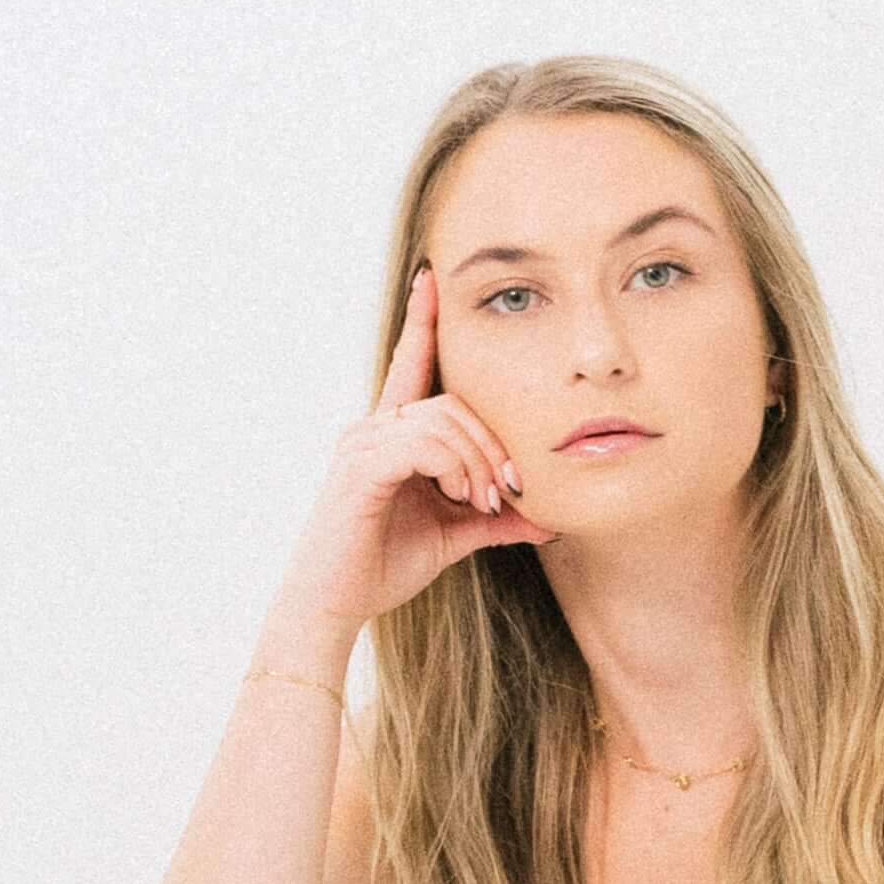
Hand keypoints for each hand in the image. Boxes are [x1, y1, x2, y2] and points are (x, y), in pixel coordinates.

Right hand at [268, 263, 549, 646]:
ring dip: (479, 460)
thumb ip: (495, 517)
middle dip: (493, 442)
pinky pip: (424, 444)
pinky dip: (455, 468)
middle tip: (509, 490)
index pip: (410, 365)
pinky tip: (461, 498)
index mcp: (391, 435)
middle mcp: (372, 429)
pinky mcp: (361, 467)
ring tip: (484, 501)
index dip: (421, 321)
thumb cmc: (382, 565)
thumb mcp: (454, 535)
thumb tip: (550, 517)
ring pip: (444, 420)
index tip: (430, 278)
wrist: (333, 605)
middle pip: (453, 401)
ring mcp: (363, 444)